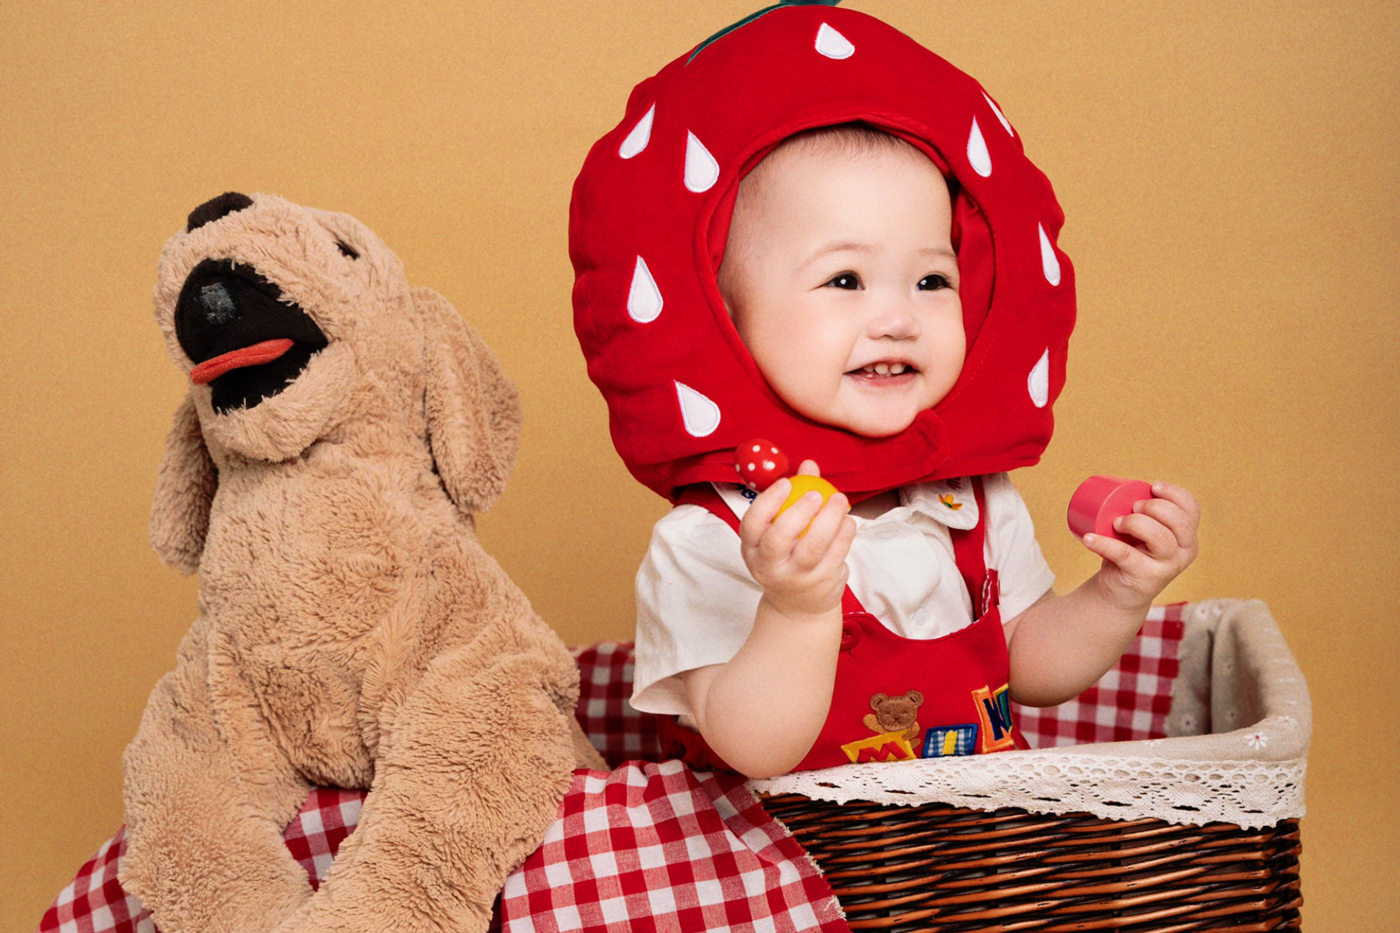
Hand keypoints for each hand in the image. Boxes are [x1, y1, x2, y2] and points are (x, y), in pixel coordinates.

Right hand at [739, 460, 855, 618]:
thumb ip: (794, 496)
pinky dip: (845, 533)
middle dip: (799, 512)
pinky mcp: (821, 584)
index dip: (768, 501)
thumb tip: (808, 465)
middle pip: (779, 539)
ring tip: (839, 500)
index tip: (787, 483)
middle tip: (817, 493)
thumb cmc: (787, 557)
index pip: (752, 524)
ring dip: (829, 519)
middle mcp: (768, 567)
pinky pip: (836, 554)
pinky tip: (848, 519)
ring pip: (813, 547)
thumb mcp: (780, 532)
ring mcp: (795, 578)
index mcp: (752, 549)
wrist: (798, 606)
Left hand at [1082, 481, 1199, 611]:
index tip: (1153, 486)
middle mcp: (1184, 552)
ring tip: (1116, 522)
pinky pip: (1126, 556)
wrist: (1118, 593)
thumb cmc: (1131, 553)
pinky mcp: (1145, 579)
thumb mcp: (1145, 533)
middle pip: (1180, 523)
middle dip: (1156, 507)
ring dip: (1136, 523)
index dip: (1175, 494)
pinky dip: (1104, 544)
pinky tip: (1088, 538)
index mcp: (1187, 537)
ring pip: (1161, 539)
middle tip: (1133, 506)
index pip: (1192, 510)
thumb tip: (1118, 483)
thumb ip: (1143, 512)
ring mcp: (1167, 567)